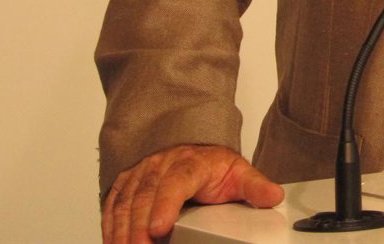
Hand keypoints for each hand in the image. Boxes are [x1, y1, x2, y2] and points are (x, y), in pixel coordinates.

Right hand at [101, 143, 284, 243]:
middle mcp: (161, 165)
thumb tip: (273, 196)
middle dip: (138, 229)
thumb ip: (255, 186)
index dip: (165, 205)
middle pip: (144, 197)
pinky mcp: (126, 183)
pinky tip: (113, 242)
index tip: (159, 229)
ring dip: (121, 231)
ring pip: (125, 202)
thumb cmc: (212, 165)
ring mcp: (141, 173)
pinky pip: (112, 204)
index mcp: (190, 163)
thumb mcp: (238, 172)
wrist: (193, 148)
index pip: (175, 183)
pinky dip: (109, 225)